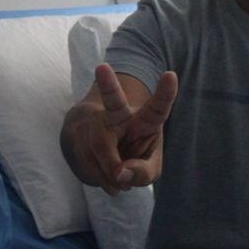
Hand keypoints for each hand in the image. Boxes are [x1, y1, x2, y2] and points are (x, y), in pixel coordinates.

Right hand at [65, 63, 177, 194]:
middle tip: (101, 67)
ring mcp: (94, 123)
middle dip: (108, 84)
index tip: (171, 75)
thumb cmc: (132, 155)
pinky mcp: (77, 137)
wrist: (99, 152)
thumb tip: (120, 173)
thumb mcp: (149, 168)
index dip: (166, 93)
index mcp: (145, 119)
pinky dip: (102, 180)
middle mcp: (118, 115)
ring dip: (111, 175)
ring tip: (120, 181)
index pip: (157, 107)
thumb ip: (144, 173)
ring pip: (101, 149)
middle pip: (113, 102)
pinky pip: (90, 165)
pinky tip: (107, 177)